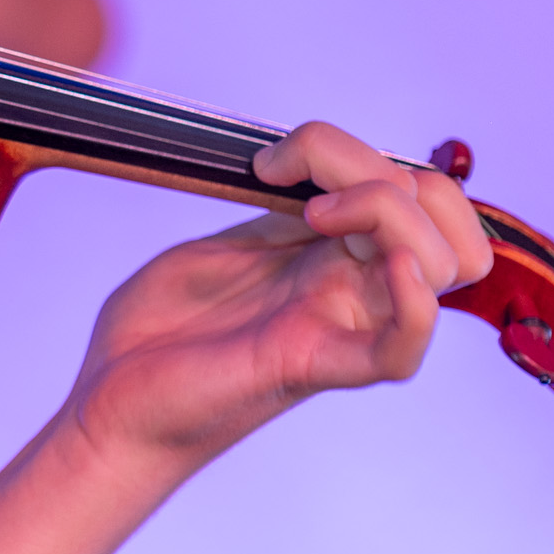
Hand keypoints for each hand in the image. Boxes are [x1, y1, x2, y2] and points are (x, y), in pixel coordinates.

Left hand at [64, 122, 494, 478]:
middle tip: (299, 185)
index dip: (360, 156)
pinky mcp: (311, 366)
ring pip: (441, 265)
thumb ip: (282, 209)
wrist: (111, 397)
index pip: (414, 196)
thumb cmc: (163, 328)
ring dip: (388, 213)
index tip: (275, 160)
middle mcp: (349, 287)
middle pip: (441, 219)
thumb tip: (318, 165)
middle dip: (379, 172)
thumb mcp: (228, 244)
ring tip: (312, 216)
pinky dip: (414, 305)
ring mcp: (338, 324)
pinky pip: (399, 349)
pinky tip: (390, 267)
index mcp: (331, 256)